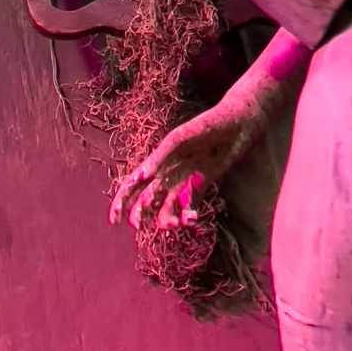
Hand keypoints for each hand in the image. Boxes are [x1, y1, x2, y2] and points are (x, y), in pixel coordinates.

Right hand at [109, 103, 256, 230]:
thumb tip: (142, 174)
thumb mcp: (181, 137)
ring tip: (174, 224)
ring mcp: (183, 180)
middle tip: (139, 227)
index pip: (133, 183)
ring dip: (165, 219)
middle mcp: (167, 172)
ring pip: (166, 207)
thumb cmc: (208, 125)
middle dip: (139, 215)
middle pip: (145, 198)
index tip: (114, 221)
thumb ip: (162, 155)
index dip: (121, 201)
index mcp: (158, 160)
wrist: (237, 123)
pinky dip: (187, 215)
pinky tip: (191, 219)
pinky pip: (188, 206)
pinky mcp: (200, 185)